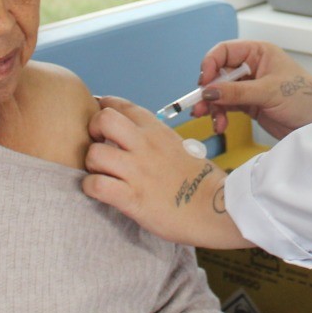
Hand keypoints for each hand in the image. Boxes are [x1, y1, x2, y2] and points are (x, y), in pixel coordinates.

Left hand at [83, 97, 251, 249]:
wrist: (220, 208)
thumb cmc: (201, 181)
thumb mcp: (178, 147)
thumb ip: (154, 140)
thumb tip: (134, 141)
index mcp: (156, 130)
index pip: (119, 104)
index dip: (102, 110)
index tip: (99, 124)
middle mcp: (144, 145)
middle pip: (102, 119)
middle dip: (92, 131)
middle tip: (97, 146)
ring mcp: (137, 171)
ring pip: (94, 154)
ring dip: (91, 165)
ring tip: (100, 173)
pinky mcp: (132, 198)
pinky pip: (96, 186)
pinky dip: (91, 189)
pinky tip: (100, 192)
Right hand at [194, 40, 311, 138]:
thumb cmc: (306, 98)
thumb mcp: (270, 92)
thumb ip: (237, 92)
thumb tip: (209, 91)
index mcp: (258, 53)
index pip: (224, 52)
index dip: (210, 65)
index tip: (204, 83)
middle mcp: (252, 67)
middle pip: (218, 74)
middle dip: (208, 90)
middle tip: (199, 106)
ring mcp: (249, 86)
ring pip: (220, 92)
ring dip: (212, 106)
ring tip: (211, 119)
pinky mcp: (250, 104)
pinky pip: (227, 106)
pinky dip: (220, 115)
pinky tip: (220, 125)